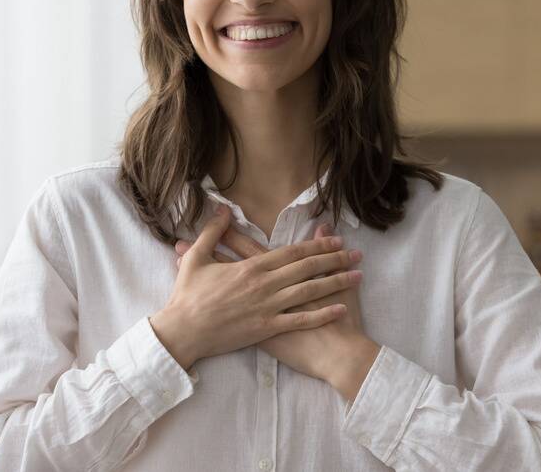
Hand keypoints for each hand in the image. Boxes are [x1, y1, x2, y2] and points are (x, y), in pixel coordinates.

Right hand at [150, 204, 358, 370]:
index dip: (316, 245)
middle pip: (307, 268)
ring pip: (310, 291)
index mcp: (251, 267)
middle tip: (355, 254)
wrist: (183, 332)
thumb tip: (222, 209)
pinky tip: (341, 308)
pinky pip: (301, 320)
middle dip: (335, 260)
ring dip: (336, 282)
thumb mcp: (196, 258)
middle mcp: (264, 285)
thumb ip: (211, 232)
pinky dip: (323, 313)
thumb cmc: (188, 296)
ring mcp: (268, 307)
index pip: (291, 252)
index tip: (335, 239)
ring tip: (358, 276)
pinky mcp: (267, 329)